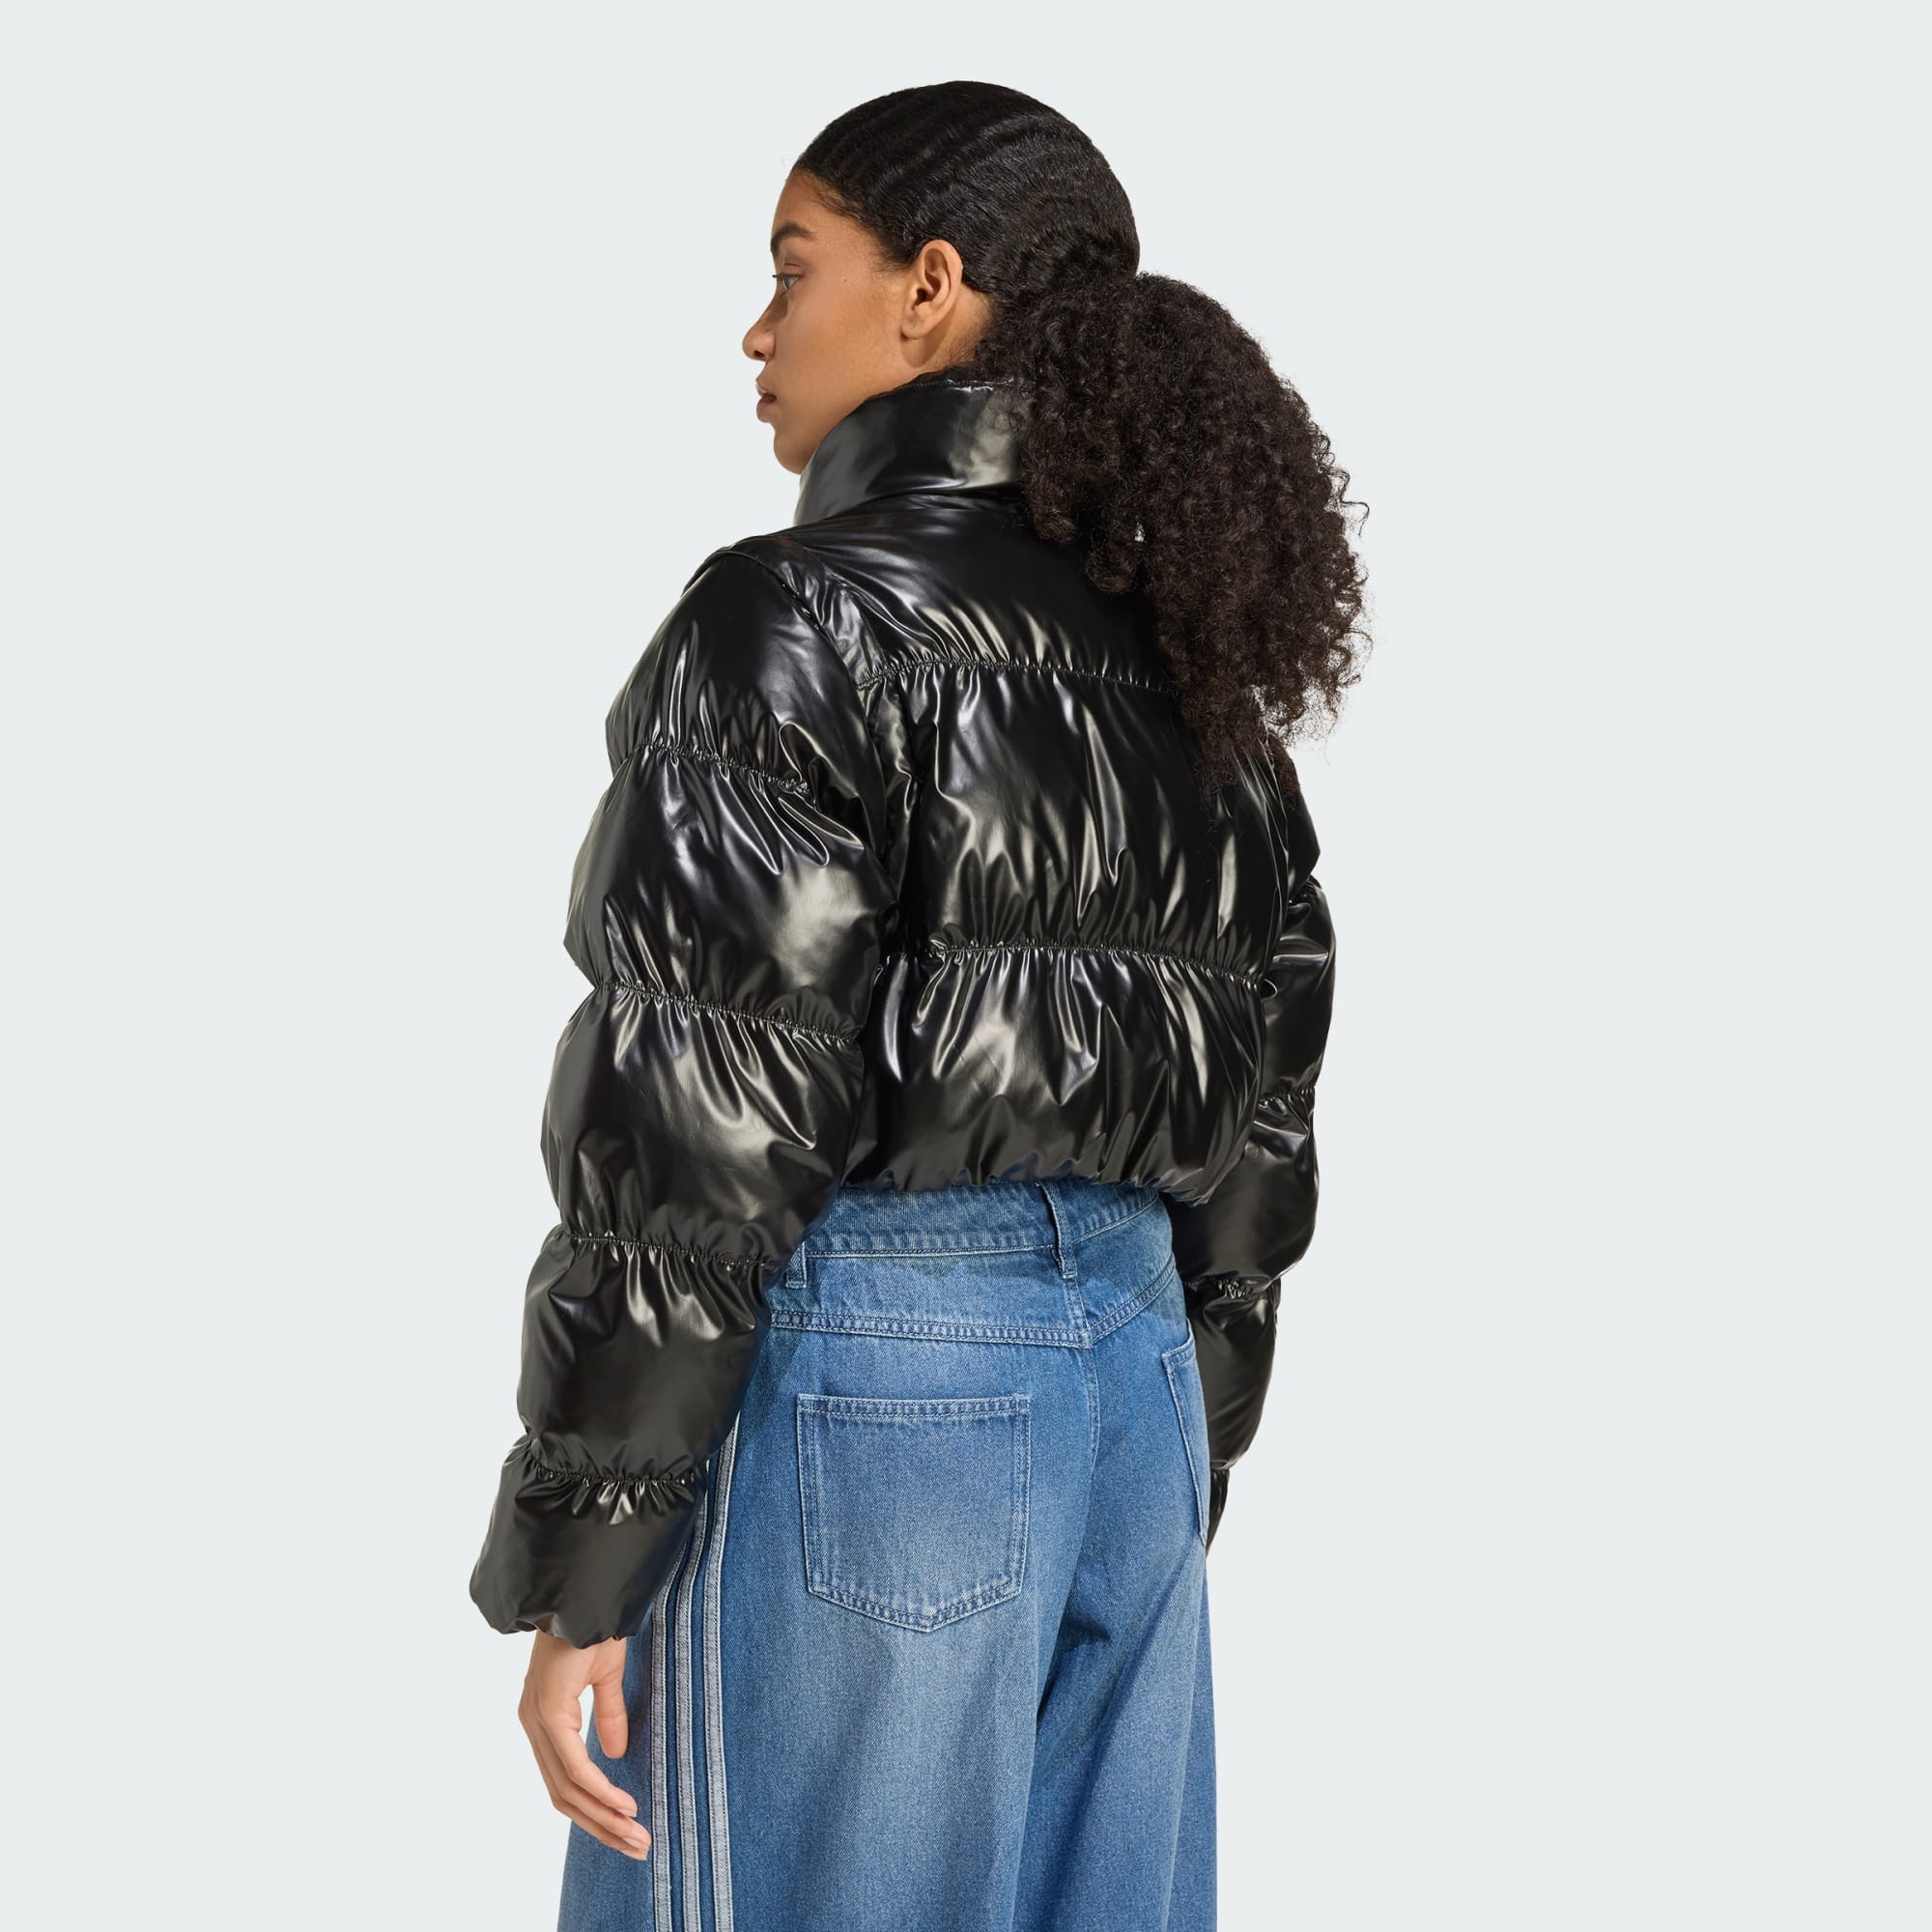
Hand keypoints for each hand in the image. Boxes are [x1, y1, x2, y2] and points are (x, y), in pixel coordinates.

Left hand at [519, 1630, 652, 1858]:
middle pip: (564, 1796)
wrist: (583, 1591)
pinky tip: (624, 1805)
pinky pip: (574, 1766)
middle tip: (637, 1846)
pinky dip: (599, 1790)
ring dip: (603, 1817)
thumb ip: (609, 1715)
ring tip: (635, 1835)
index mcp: (545, 1720)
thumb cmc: (593, 1625)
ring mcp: (538, 1722)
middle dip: (601, 1826)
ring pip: (568, 1789)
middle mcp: (534, 1726)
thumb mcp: (606, 1677)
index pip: (565, 1783)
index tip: (626, 1830)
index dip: (595, 1811)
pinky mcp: (549, 1713)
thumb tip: (615, 1755)